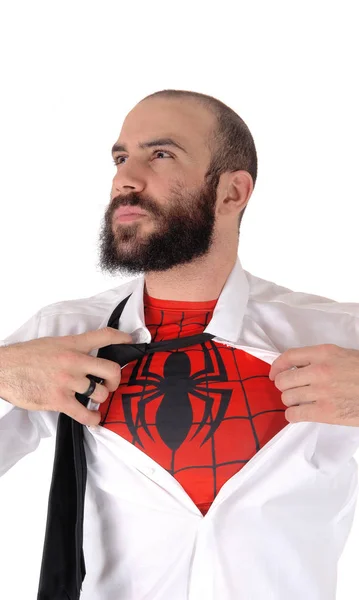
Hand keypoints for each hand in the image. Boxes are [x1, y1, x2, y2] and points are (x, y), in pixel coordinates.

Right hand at [0, 327, 132, 425]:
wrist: (4, 369)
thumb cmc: (25, 357)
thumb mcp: (52, 343)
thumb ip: (71, 348)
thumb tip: (86, 355)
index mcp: (72, 344)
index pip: (104, 336)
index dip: (122, 338)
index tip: (131, 341)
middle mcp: (74, 361)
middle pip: (111, 369)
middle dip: (116, 380)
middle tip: (111, 384)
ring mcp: (68, 381)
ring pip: (100, 393)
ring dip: (100, 398)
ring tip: (94, 400)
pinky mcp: (59, 399)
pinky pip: (85, 413)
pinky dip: (93, 419)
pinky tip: (94, 419)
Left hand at [268, 344, 358, 426]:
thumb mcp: (344, 356)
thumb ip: (321, 359)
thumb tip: (300, 368)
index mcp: (324, 353)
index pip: (289, 356)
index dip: (277, 366)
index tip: (274, 374)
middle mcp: (319, 370)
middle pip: (284, 380)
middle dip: (285, 386)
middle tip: (292, 389)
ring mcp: (321, 392)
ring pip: (287, 397)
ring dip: (290, 400)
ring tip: (300, 401)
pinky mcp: (325, 412)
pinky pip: (295, 414)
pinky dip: (293, 415)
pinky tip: (298, 414)